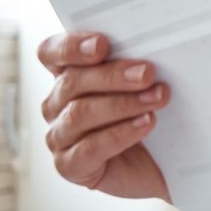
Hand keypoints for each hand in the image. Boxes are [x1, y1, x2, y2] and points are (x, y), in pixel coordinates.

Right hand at [38, 33, 171, 201]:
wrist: (159, 165)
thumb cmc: (147, 117)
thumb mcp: (141, 87)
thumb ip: (135, 67)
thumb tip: (149, 54)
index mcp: (67, 76)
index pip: (51, 53)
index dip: (71, 46)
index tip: (102, 44)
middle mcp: (56, 104)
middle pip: (72, 82)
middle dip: (113, 75)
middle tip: (148, 73)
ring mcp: (59, 136)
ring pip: (80, 114)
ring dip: (122, 104)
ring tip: (157, 98)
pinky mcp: (69, 166)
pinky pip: (89, 148)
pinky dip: (120, 134)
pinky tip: (146, 123)